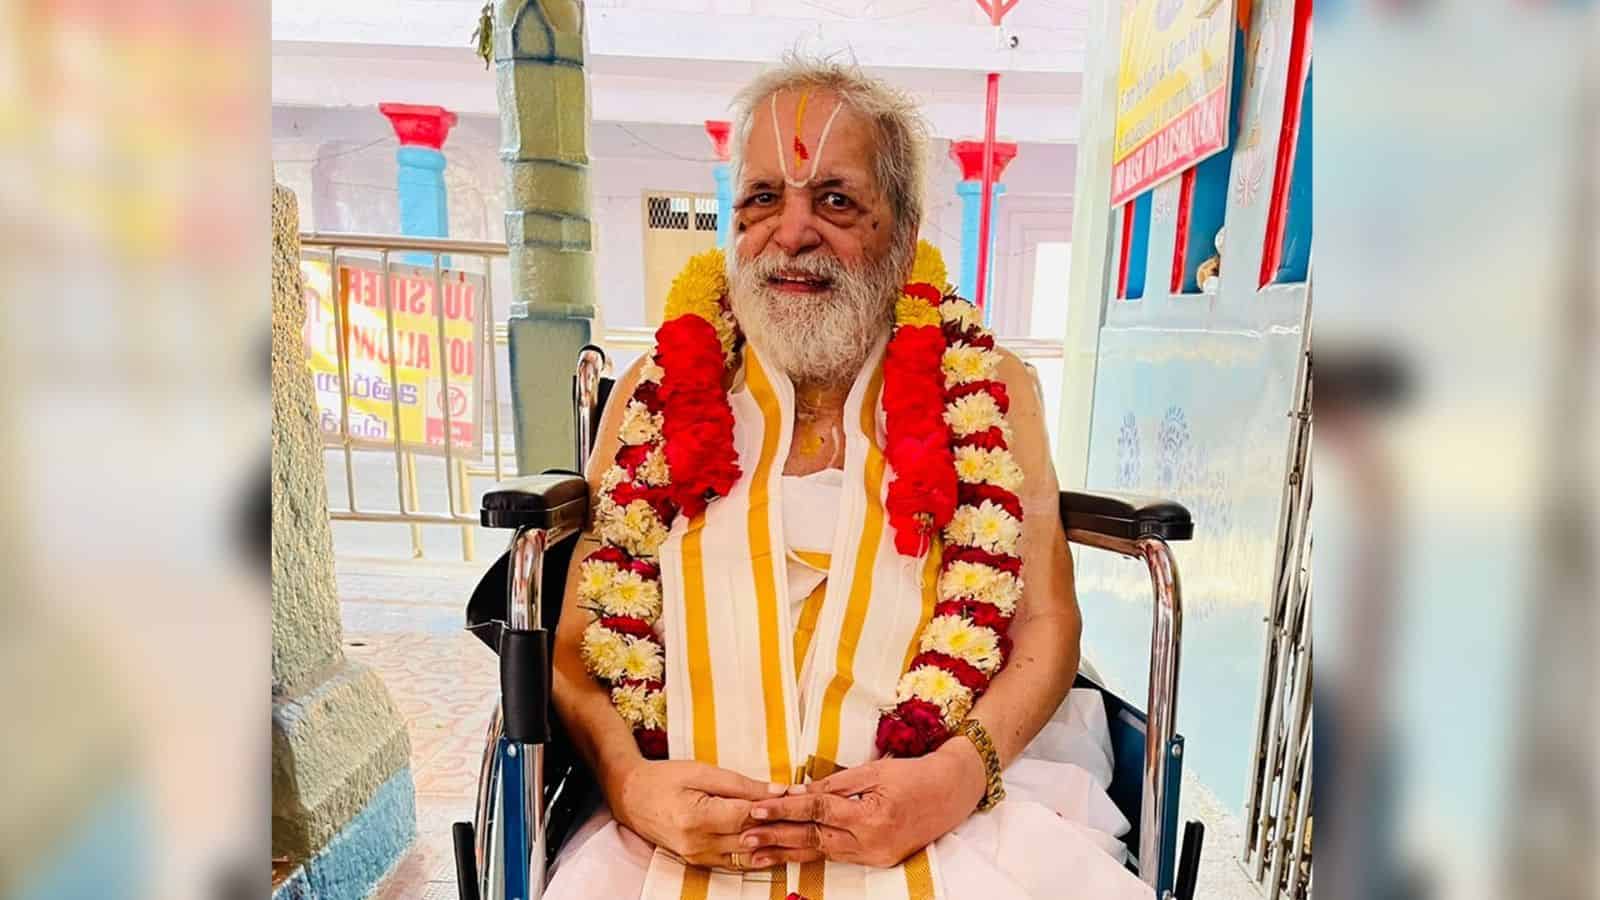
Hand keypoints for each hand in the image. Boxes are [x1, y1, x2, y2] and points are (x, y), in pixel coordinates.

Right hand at [613, 760, 786, 869]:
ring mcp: (698, 857)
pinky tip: (774, 841)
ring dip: (773, 842)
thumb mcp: (703, 771)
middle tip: (809, 813)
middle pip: (752, 838)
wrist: (631, 797)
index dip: (778, 807)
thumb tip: (779, 791)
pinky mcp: (699, 862)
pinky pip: (736, 862)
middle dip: (782, 825)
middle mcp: (698, 843)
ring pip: (748, 854)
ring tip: (798, 827)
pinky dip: (757, 852)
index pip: (749, 816)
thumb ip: (742, 784)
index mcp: (698, 817)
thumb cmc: (665, 778)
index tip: (803, 796)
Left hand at [738, 741, 986, 868]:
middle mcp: (871, 843)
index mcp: (871, 816)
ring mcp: (875, 856)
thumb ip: (834, 785)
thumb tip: (797, 791)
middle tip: (744, 839)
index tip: (756, 809)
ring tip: (755, 855)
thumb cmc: (914, 774)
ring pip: (822, 853)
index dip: (784, 810)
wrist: (953, 793)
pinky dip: (812, 852)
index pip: (817, 811)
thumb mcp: (873, 770)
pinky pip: (838, 856)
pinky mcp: (878, 860)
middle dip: (776, 838)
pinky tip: (789, 853)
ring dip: (787, 851)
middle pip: (814, 840)